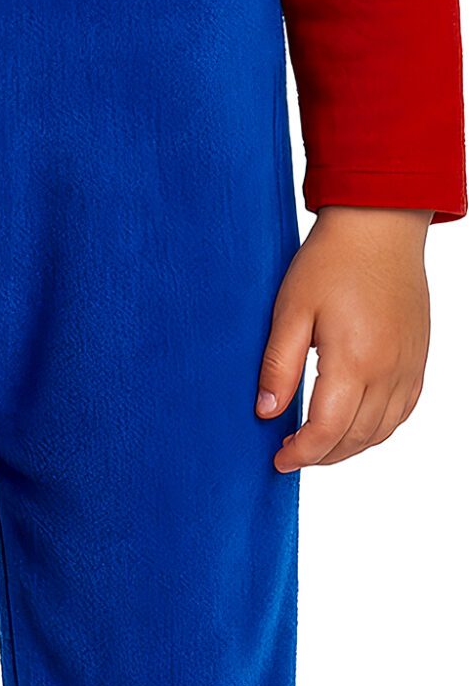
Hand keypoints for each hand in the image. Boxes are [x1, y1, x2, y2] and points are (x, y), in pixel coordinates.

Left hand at [255, 205, 430, 470]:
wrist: (380, 226)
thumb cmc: (332, 261)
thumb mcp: (290, 309)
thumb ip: (279, 366)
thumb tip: (267, 413)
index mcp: (353, 359)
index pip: (327, 430)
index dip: (301, 453)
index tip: (279, 459)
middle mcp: (388, 370)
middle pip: (356, 438)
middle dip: (322, 456)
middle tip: (293, 453)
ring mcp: (408, 366)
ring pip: (382, 431)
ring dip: (350, 447)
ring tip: (319, 443)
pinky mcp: (418, 358)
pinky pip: (403, 411)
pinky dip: (379, 428)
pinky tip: (355, 423)